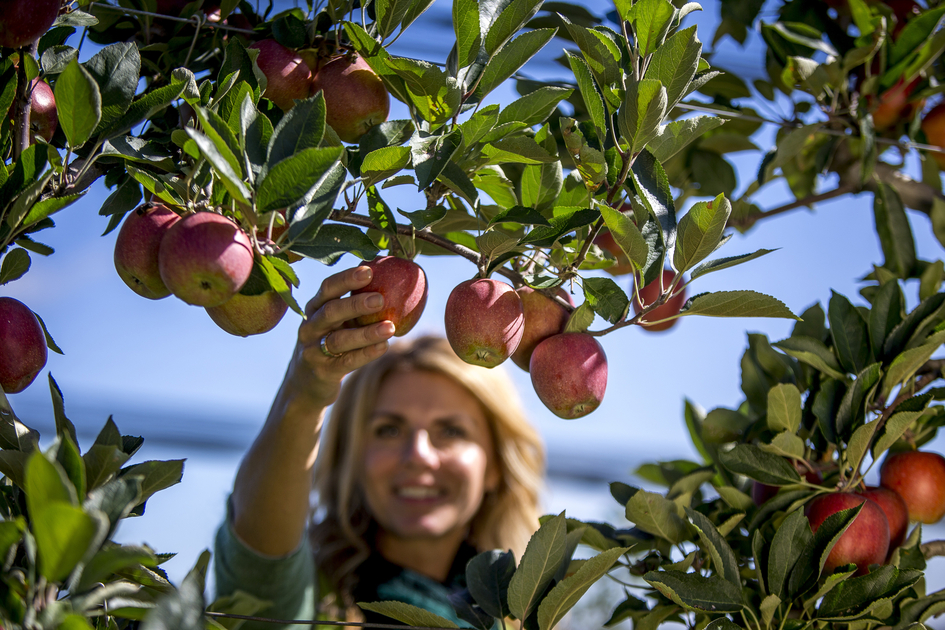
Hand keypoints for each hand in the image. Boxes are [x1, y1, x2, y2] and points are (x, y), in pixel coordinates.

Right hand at [286, 265, 395, 407]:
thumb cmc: (331, 341)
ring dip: (366, 333)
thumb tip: (392, 280)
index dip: (346, 278)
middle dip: (356, 304)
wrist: (306, 383)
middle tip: (381, 299)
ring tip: (390, 327)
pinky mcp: (322, 371)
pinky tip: (384, 347)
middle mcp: (310, 326)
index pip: (327, 288)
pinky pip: (346, 361)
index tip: (369, 271)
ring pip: (339, 339)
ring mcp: (313, 350)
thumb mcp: (336, 322)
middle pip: (331, 311)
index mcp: (315, 308)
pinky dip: (366, 354)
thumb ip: (355, 305)